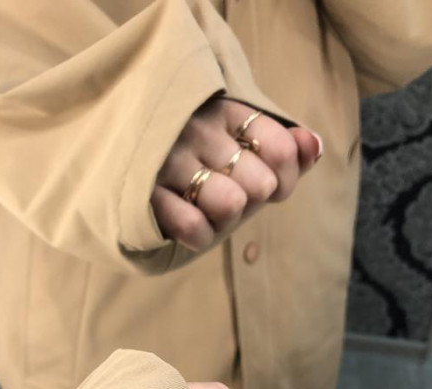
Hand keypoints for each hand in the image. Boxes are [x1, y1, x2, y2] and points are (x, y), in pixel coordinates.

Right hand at [151, 97, 321, 252]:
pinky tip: (188, 225)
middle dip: (249, 201)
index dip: (285, 178)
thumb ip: (283, 149)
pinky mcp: (144, 193)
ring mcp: (169, 160)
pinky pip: (195, 228)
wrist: (116, 153)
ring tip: (207, 209)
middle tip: (225, 195)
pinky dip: (199, 236)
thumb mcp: (237, 143)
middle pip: (260, 186)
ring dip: (224, 220)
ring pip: (231, 206)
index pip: (282, 149)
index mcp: (225, 110)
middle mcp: (198, 129)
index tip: (270, 186)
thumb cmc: (192, 157)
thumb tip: (315, 146)